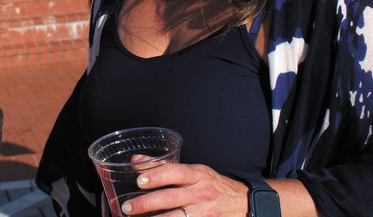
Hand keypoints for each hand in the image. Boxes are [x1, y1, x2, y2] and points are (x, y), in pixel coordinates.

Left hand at [121, 162, 248, 216]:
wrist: (244, 204)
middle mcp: (201, 193)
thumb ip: (163, 166)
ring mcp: (204, 212)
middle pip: (171, 198)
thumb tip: (135, 161)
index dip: (157, 176)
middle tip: (128, 206)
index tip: (139, 180)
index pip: (176, 172)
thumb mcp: (193, 172)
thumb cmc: (213, 186)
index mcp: (198, 175)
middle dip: (147, 203)